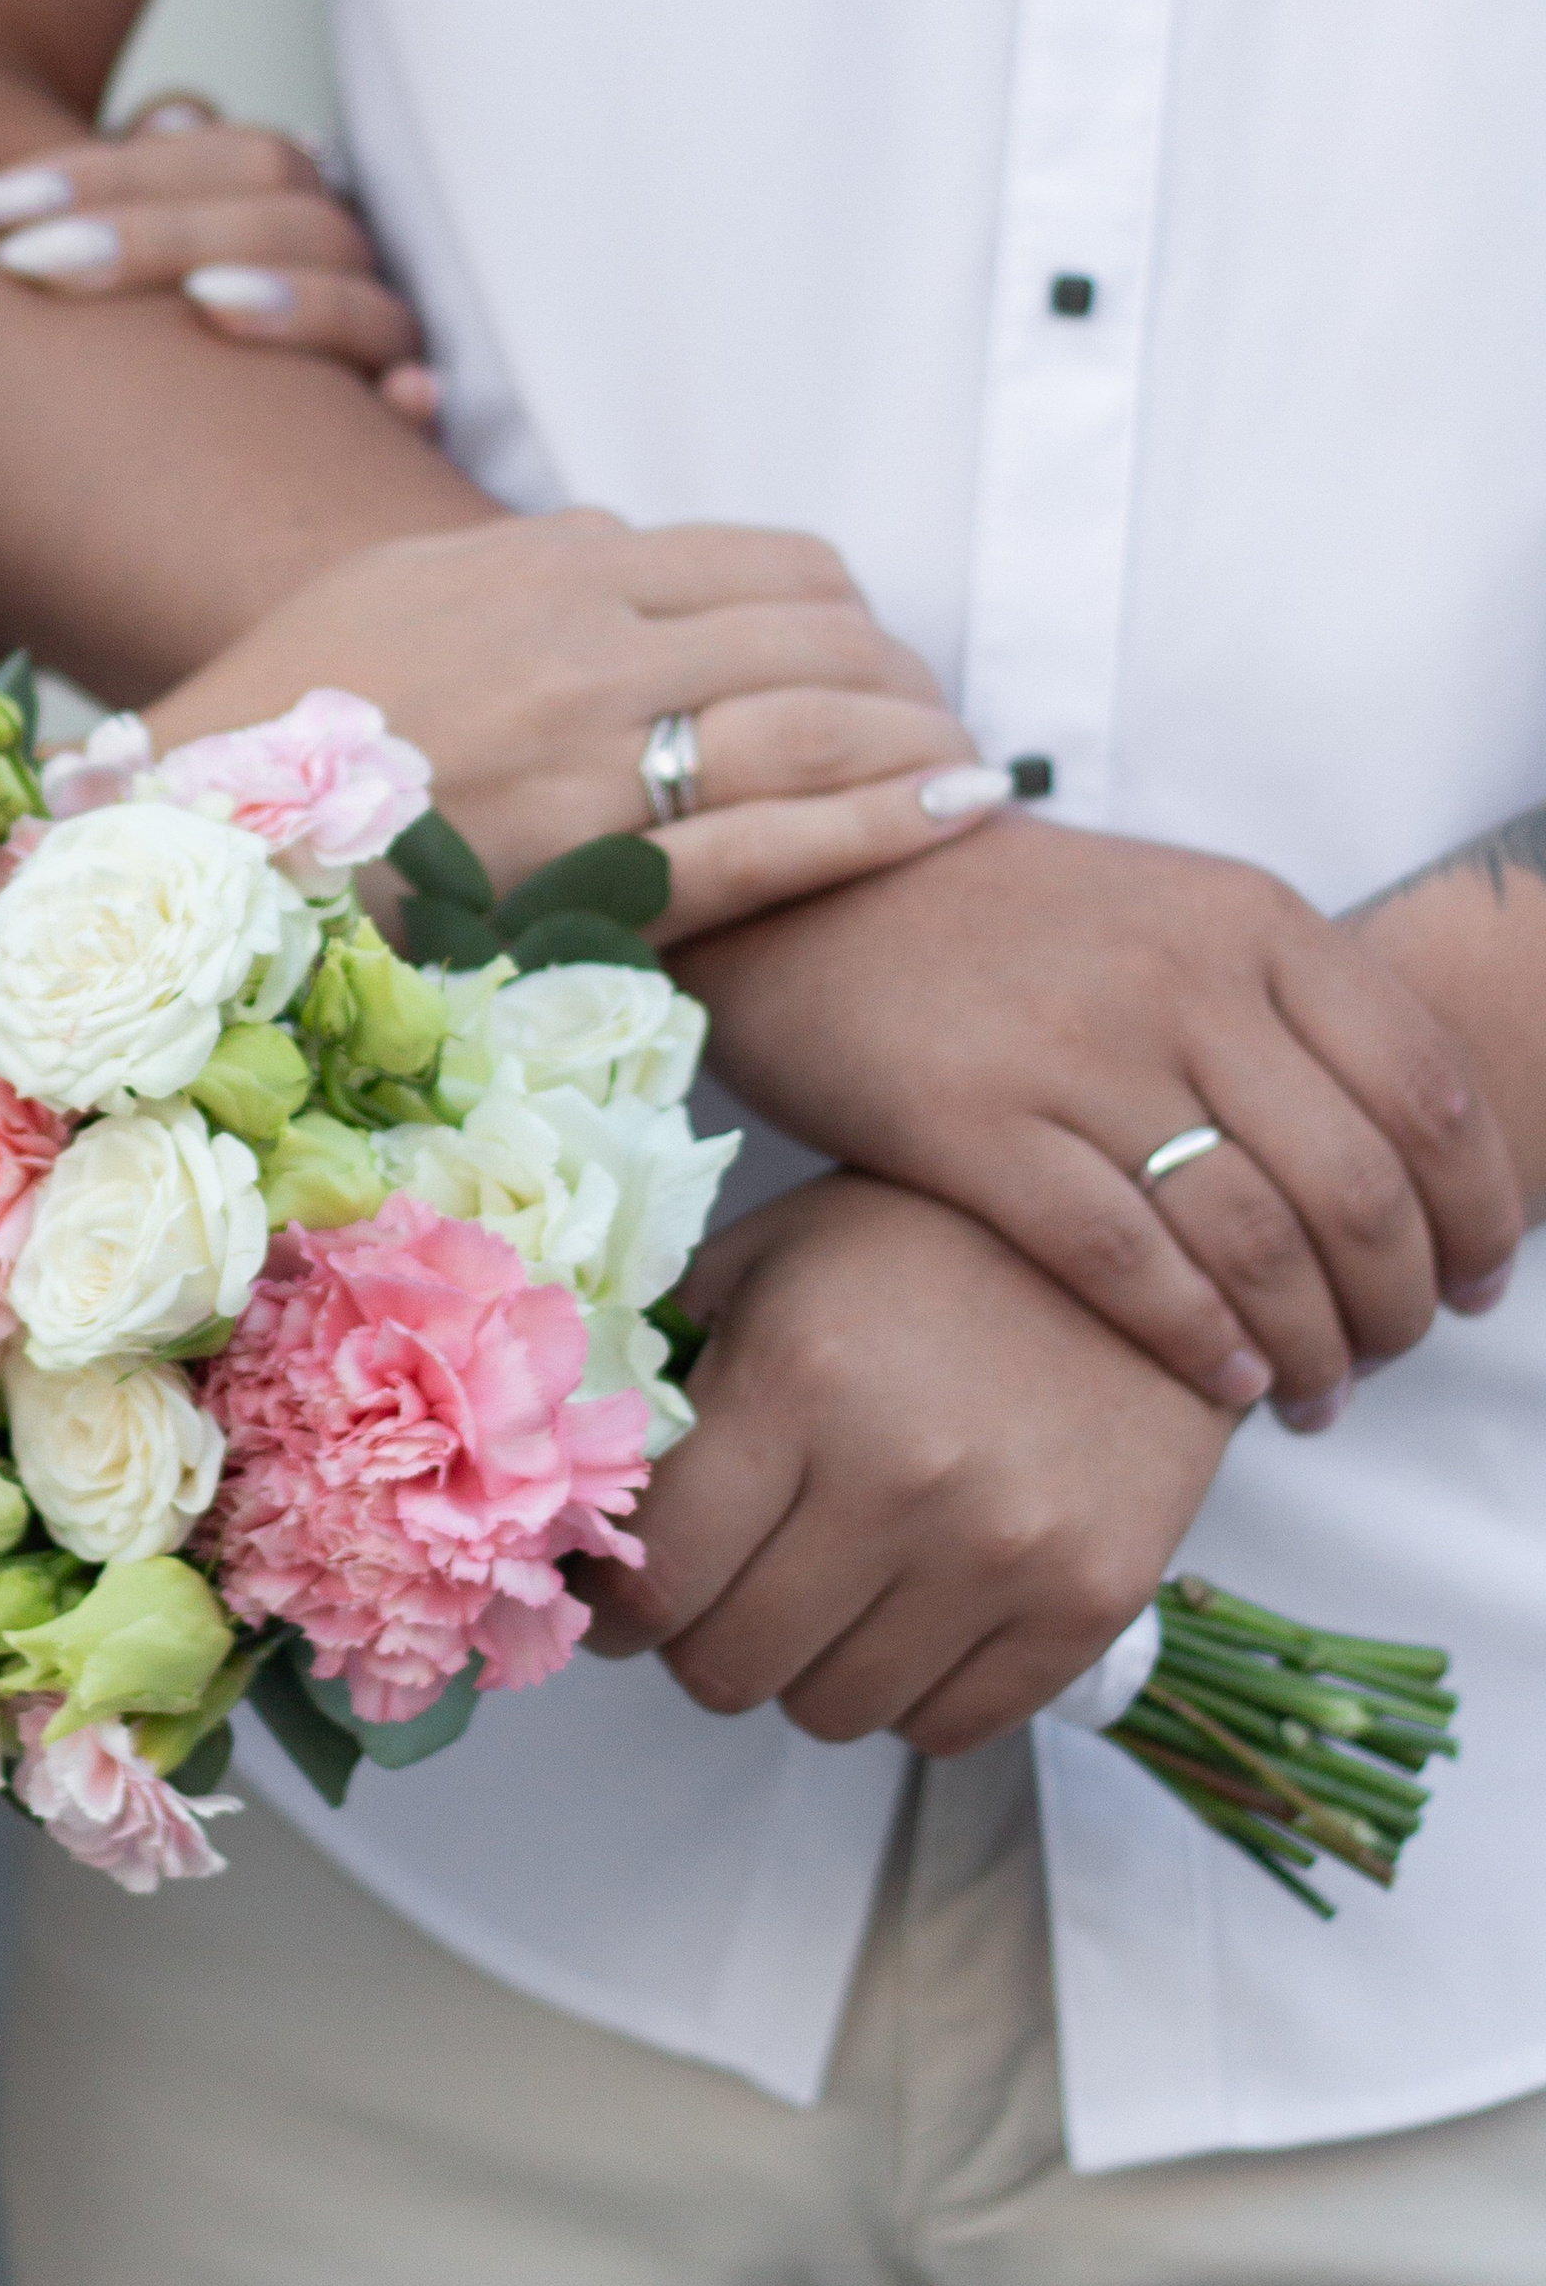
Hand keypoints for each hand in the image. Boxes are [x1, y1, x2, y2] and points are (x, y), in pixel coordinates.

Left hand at [0, 97, 442, 419]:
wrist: (187, 551)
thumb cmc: (130, 403)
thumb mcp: (117, 301)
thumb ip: (135, 203)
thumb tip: (169, 111)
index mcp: (282, 227)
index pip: (236, 158)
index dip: (115, 169)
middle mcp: (342, 283)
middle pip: (288, 219)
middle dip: (157, 233)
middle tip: (31, 264)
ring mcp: (380, 360)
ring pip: (365, 307)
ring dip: (296, 299)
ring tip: (206, 306)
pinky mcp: (397, 455)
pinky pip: (424, 424)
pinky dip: (413, 408)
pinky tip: (400, 396)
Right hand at [140, 509, 1018, 940]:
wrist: (176, 846)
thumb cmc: (269, 727)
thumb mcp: (386, 595)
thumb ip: (509, 570)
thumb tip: (603, 547)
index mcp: (540, 568)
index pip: (762, 564)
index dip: (845, 611)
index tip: (867, 655)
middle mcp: (582, 644)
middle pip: (817, 634)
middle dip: (898, 675)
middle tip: (934, 721)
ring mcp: (590, 761)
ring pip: (819, 721)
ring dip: (914, 742)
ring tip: (965, 768)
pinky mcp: (591, 877)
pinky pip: (778, 836)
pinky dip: (885, 820)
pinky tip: (952, 811)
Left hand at [582, 1174, 1235, 1753]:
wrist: (1146, 1242)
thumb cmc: (925, 1244)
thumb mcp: (768, 1259)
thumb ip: (661, 1372)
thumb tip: (561, 1494)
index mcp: (797, 1380)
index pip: (655, 1581)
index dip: (612, 1610)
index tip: (616, 1595)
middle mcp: (900, 1476)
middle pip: (729, 1666)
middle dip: (698, 1642)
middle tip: (716, 1593)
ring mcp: (1006, 1549)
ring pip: (830, 1712)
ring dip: (800, 1670)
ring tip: (816, 1593)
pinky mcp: (1091, 1599)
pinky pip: (946, 1728)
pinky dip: (905, 1692)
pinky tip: (905, 1613)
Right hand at [686, 817, 1523, 1419]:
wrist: (807, 888)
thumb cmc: (1000, 925)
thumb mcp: (1171, 913)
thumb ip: (1283, 1004)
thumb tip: (1405, 1151)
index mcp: (1253, 919)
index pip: (1427, 1088)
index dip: (1479, 1210)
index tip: (1480, 1282)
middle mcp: (1184, 981)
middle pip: (1358, 1182)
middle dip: (1401, 1302)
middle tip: (1387, 1359)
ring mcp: (1077, 1052)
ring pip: (1255, 1237)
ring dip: (1310, 1343)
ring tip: (1313, 1397)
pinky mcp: (973, 1124)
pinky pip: (1124, 1261)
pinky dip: (1197, 1339)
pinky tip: (1225, 1379)